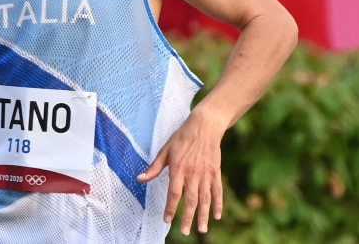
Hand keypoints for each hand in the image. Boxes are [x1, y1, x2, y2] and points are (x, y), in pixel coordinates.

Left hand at [137, 109, 225, 235]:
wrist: (205, 126)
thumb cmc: (182, 137)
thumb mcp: (165, 150)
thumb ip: (154, 167)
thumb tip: (140, 179)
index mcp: (178, 168)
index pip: (174, 193)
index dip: (170, 208)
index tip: (167, 219)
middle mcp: (193, 173)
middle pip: (190, 200)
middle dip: (187, 217)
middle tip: (184, 231)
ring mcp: (206, 174)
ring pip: (205, 198)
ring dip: (204, 215)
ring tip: (202, 230)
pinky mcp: (215, 172)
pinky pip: (217, 191)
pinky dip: (218, 204)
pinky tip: (217, 215)